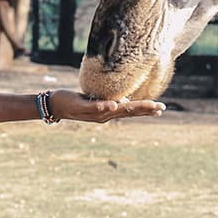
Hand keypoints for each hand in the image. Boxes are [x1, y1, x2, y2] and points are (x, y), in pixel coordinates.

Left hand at [47, 90, 164, 122]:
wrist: (56, 106)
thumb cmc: (77, 102)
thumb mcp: (97, 101)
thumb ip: (110, 102)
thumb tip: (123, 101)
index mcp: (109, 113)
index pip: (131, 112)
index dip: (146, 110)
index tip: (161, 109)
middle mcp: (105, 116)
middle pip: (129, 112)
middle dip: (145, 110)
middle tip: (160, 108)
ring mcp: (95, 113)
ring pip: (117, 111)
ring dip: (132, 108)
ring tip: (146, 105)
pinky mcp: (83, 107)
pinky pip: (96, 107)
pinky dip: (106, 107)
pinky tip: (115, 105)